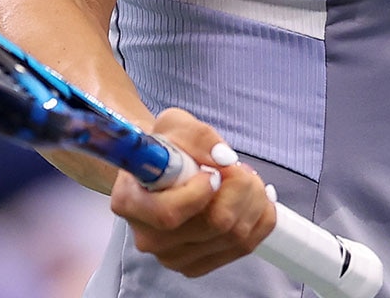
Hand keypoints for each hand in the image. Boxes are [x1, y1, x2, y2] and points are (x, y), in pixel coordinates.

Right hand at [110, 107, 276, 276]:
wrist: (161, 166)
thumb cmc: (166, 143)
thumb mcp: (176, 124)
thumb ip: (199, 137)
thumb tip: (225, 159)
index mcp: (131, 202)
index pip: (169, 213)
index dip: (201, 192)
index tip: (212, 171)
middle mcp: (148, 238)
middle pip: (213, 225)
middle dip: (240, 188)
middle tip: (240, 167)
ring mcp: (172, 257)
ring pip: (234, 236)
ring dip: (253, 201)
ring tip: (247, 178)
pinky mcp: (196, 265)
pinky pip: (243, 247)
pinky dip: (259, 219)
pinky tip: (255, 199)